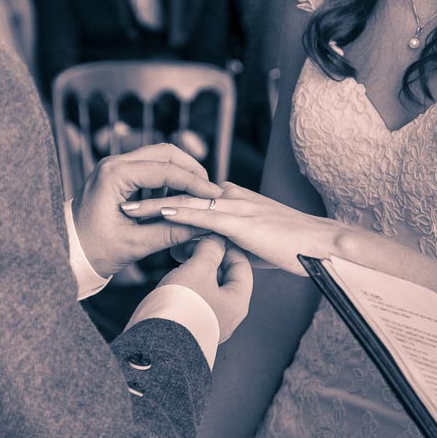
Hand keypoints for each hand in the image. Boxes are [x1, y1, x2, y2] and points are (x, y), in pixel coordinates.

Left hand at [73, 143, 222, 277]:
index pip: (165, 169)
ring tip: (198, 196)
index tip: (215, 195)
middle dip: (191, 170)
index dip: (195, 182)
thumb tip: (206, 226)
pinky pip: (148, 168)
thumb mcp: (135, 245)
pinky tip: (178, 199)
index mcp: (114, 176)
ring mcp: (114, 167)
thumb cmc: (94, 250)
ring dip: (180, 173)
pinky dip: (167, 179)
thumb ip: (171, 232)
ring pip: (158, 157)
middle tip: (210, 191)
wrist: (67, 252)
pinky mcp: (116, 175)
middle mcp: (113, 163)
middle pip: (165, 153)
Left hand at [121, 181, 345, 276]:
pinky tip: (161, 214)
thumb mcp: (245, 244)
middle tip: (118, 205)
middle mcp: (228, 195)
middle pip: (179, 191)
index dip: (158, 198)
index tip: (132, 207)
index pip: (185, 194)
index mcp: (228, 197)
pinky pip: (205, 214)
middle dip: (148, 196)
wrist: (318, 245)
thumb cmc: (286, 247)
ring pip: (187, 199)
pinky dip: (181, 213)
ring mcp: (234, 204)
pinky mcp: (240, 219)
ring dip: (155, 203)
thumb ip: (221, 241)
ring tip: (127, 209)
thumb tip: (195, 247)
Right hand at [159, 235, 252, 342]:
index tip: (210, 234)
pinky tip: (175, 277)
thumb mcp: (198, 270)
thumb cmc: (182, 307)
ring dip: (196, 268)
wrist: (157, 343)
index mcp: (238, 301)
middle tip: (190, 244)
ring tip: (179, 257)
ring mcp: (211, 321)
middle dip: (208, 257)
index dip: (226, 246)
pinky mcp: (193, 325)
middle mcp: (228, 314)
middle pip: (225, 276)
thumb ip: (210, 250)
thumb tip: (215, 241)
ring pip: (209, 287)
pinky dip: (188, 283)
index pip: (241, 265)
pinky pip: (196, 298)